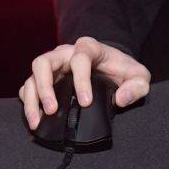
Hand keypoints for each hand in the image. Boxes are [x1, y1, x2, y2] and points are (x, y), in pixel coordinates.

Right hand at [19, 37, 150, 129]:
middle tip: (52, 110)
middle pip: (44, 62)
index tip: (86, 102)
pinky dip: (28, 102)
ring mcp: (53, 65)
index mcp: (89, 48)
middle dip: (45, 87)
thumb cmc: (123, 71)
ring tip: (37, 121)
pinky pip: (29, 86)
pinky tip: (34, 119)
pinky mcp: (45, 79)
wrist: (112, 69)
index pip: (80, 58)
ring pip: (32, 75)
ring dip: (32, 98)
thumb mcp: (139, 76)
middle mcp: (65, 53)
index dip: (81, 80)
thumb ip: (137, 86)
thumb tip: (121, 99)